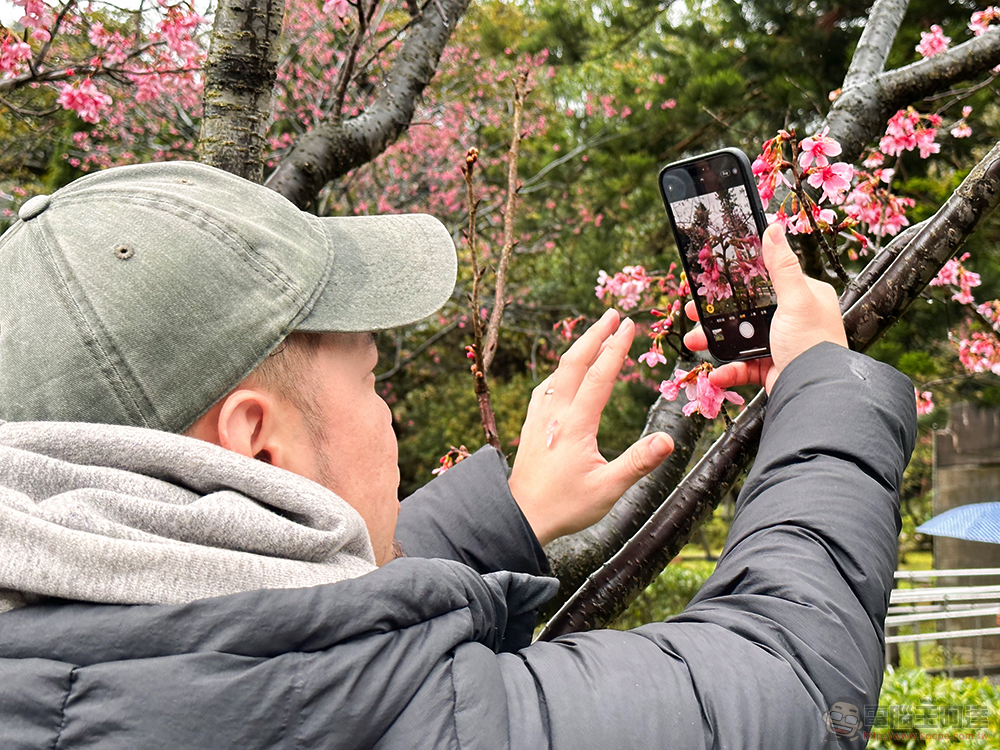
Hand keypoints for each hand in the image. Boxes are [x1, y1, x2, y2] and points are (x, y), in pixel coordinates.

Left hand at [509, 309, 674, 545]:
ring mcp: (539, 418)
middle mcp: (554, 414)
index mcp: (574, 424)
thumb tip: (667, 441)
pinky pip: (545, 388)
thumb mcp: (608, 490)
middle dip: (594, 335)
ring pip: (557, 373)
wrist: (520, 516)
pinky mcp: (530, 427)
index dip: (616, 348)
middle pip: (574, 363)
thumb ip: (638, 463)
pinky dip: (560, 371)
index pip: (599, 376)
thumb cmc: (564, 506)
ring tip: (594, 335)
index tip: (630, 325)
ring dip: (577, 349)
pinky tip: (563, 374)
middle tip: (613, 314)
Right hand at [683, 223, 847, 393]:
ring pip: (740, 338)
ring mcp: (780, 345)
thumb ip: (782, 266)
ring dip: (715, 340)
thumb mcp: (796, 299)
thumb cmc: (812, 343)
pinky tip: (717, 372)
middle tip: (693, 312)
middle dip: (717, 314)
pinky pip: (743, 365)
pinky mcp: (771, 368)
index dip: (739, 280)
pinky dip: (728, 369)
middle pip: (746, 311)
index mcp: (804, 297)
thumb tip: (774, 228)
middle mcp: (793, 319)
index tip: (714, 281)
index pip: (767, 281)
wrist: (814, 391)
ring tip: (694, 341)